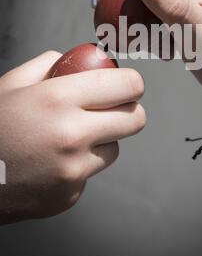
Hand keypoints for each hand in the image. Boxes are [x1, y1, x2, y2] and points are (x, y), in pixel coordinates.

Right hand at [0, 51, 145, 223]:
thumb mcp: (13, 84)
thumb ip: (49, 65)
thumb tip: (79, 60)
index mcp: (58, 99)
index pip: (127, 85)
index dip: (132, 83)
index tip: (128, 85)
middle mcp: (71, 135)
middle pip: (136, 120)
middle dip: (128, 111)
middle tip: (111, 110)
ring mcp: (72, 170)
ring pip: (114, 149)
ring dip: (101, 142)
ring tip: (68, 140)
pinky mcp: (70, 195)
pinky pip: (90, 174)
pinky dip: (79, 167)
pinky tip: (52, 163)